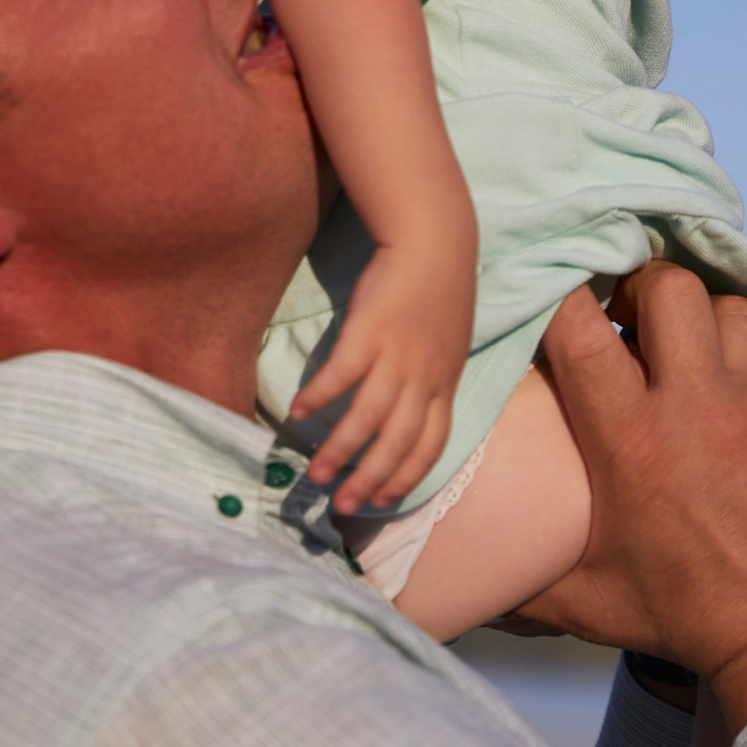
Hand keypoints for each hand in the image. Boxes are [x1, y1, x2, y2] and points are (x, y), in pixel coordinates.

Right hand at [291, 236, 473, 514]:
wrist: (436, 241)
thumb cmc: (439, 291)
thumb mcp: (448, 345)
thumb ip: (431, 379)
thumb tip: (409, 408)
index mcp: (444, 384)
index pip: (430, 445)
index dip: (405, 476)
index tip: (379, 500)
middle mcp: (424, 378)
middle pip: (397, 442)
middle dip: (370, 478)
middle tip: (342, 505)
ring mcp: (397, 355)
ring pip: (368, 417)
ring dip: (340, 449)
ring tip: (315, 473)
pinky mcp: (370, 330)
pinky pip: (342, 374)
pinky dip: (320, 396)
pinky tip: (298, 413)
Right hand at [514, 265, 746, 731]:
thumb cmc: (685, 620)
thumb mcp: (585, 599)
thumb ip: (519, 573)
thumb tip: (456, 571)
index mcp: (631, 441)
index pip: (580, 327)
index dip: (566, 296)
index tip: (566, 299)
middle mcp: (700, 407)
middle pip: (668, 288)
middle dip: (647, 291)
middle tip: (639, 320)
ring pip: (733, 311)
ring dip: (710, 327)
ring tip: (701, 357)